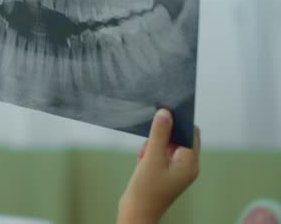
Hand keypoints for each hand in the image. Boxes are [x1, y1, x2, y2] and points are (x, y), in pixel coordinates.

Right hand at [117, 109, 200, 223]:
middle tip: (149, 144)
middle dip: (161, 136)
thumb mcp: (152, 158)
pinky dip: (150, 153)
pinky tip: (142, 162)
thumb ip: (159, 134)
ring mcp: (176, 170)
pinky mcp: (165, 173)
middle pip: (178, 137)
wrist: (136, 213)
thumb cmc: (146, 189)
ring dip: (153, 145)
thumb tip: (165, 112)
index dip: (178, 122)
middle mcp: (187, 166)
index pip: (191, 132)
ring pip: (166, 145)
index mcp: (190, 163)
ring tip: (143, 157)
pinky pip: (160, 154)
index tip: (163, 113)